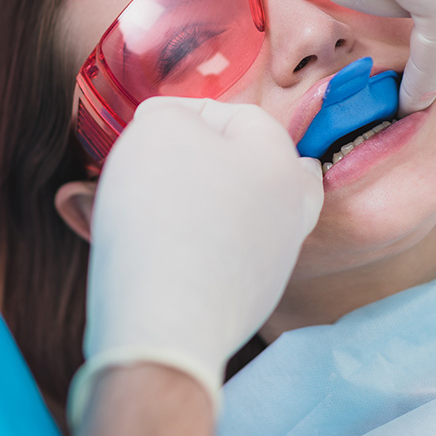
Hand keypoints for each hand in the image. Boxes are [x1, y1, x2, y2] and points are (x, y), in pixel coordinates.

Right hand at [68, 97, 322, 425]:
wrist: (164, 323)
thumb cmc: (165, 213)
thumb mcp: (159, 129)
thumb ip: (170, 114)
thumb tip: (171, 125)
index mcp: (282, 163)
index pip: (239, 115)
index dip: (186, 113)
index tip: (145, 128)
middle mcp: (290, 212)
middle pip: (258, 169)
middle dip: (211, 160)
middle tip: (172, 163)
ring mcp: (273, 263)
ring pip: (238, 215)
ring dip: (197, 204)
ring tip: (145, 206)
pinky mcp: (247, 303)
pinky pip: (219, 258)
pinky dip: (192, 246)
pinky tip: (155, 249)